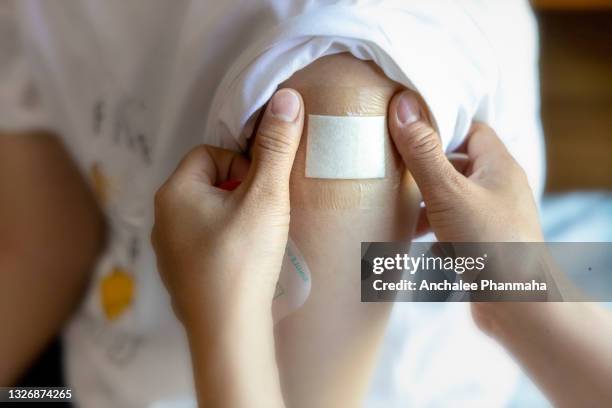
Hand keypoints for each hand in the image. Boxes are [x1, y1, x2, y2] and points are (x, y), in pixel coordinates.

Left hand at [151, 88, 303, 330]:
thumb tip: (286, 97)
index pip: (210, 154)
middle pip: (208, 183)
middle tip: (263, 216)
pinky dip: (226, 244)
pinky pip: (204, 242)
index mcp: (173, 193)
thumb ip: (276, 147)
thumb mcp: (265, 197)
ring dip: (235, 217)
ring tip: (258, 240)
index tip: (261, 192)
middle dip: (240, 192)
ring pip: (208, 214)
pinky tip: (244, 263)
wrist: (228, 332)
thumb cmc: (243, 259)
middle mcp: (162, 218)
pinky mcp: (180, 275)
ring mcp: (167, 251)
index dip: (242, 166)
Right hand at [388, 90, 543, 242]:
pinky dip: (432, 225)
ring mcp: (492, 216)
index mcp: (499, 166)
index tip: (408, 131)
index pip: (471, 131)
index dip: (441, 127)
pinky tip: (411, 234)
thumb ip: (423, 152)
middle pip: (457, 163)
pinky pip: (452, 223)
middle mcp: (499, 187)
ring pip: (452, 195)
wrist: (516, 304)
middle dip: (425, 166)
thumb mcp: (448, 192)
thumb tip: (403, 106)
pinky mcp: (483, 242)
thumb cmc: (489, 241)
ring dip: (425, 199)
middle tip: (394, 167)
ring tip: (397, 204)